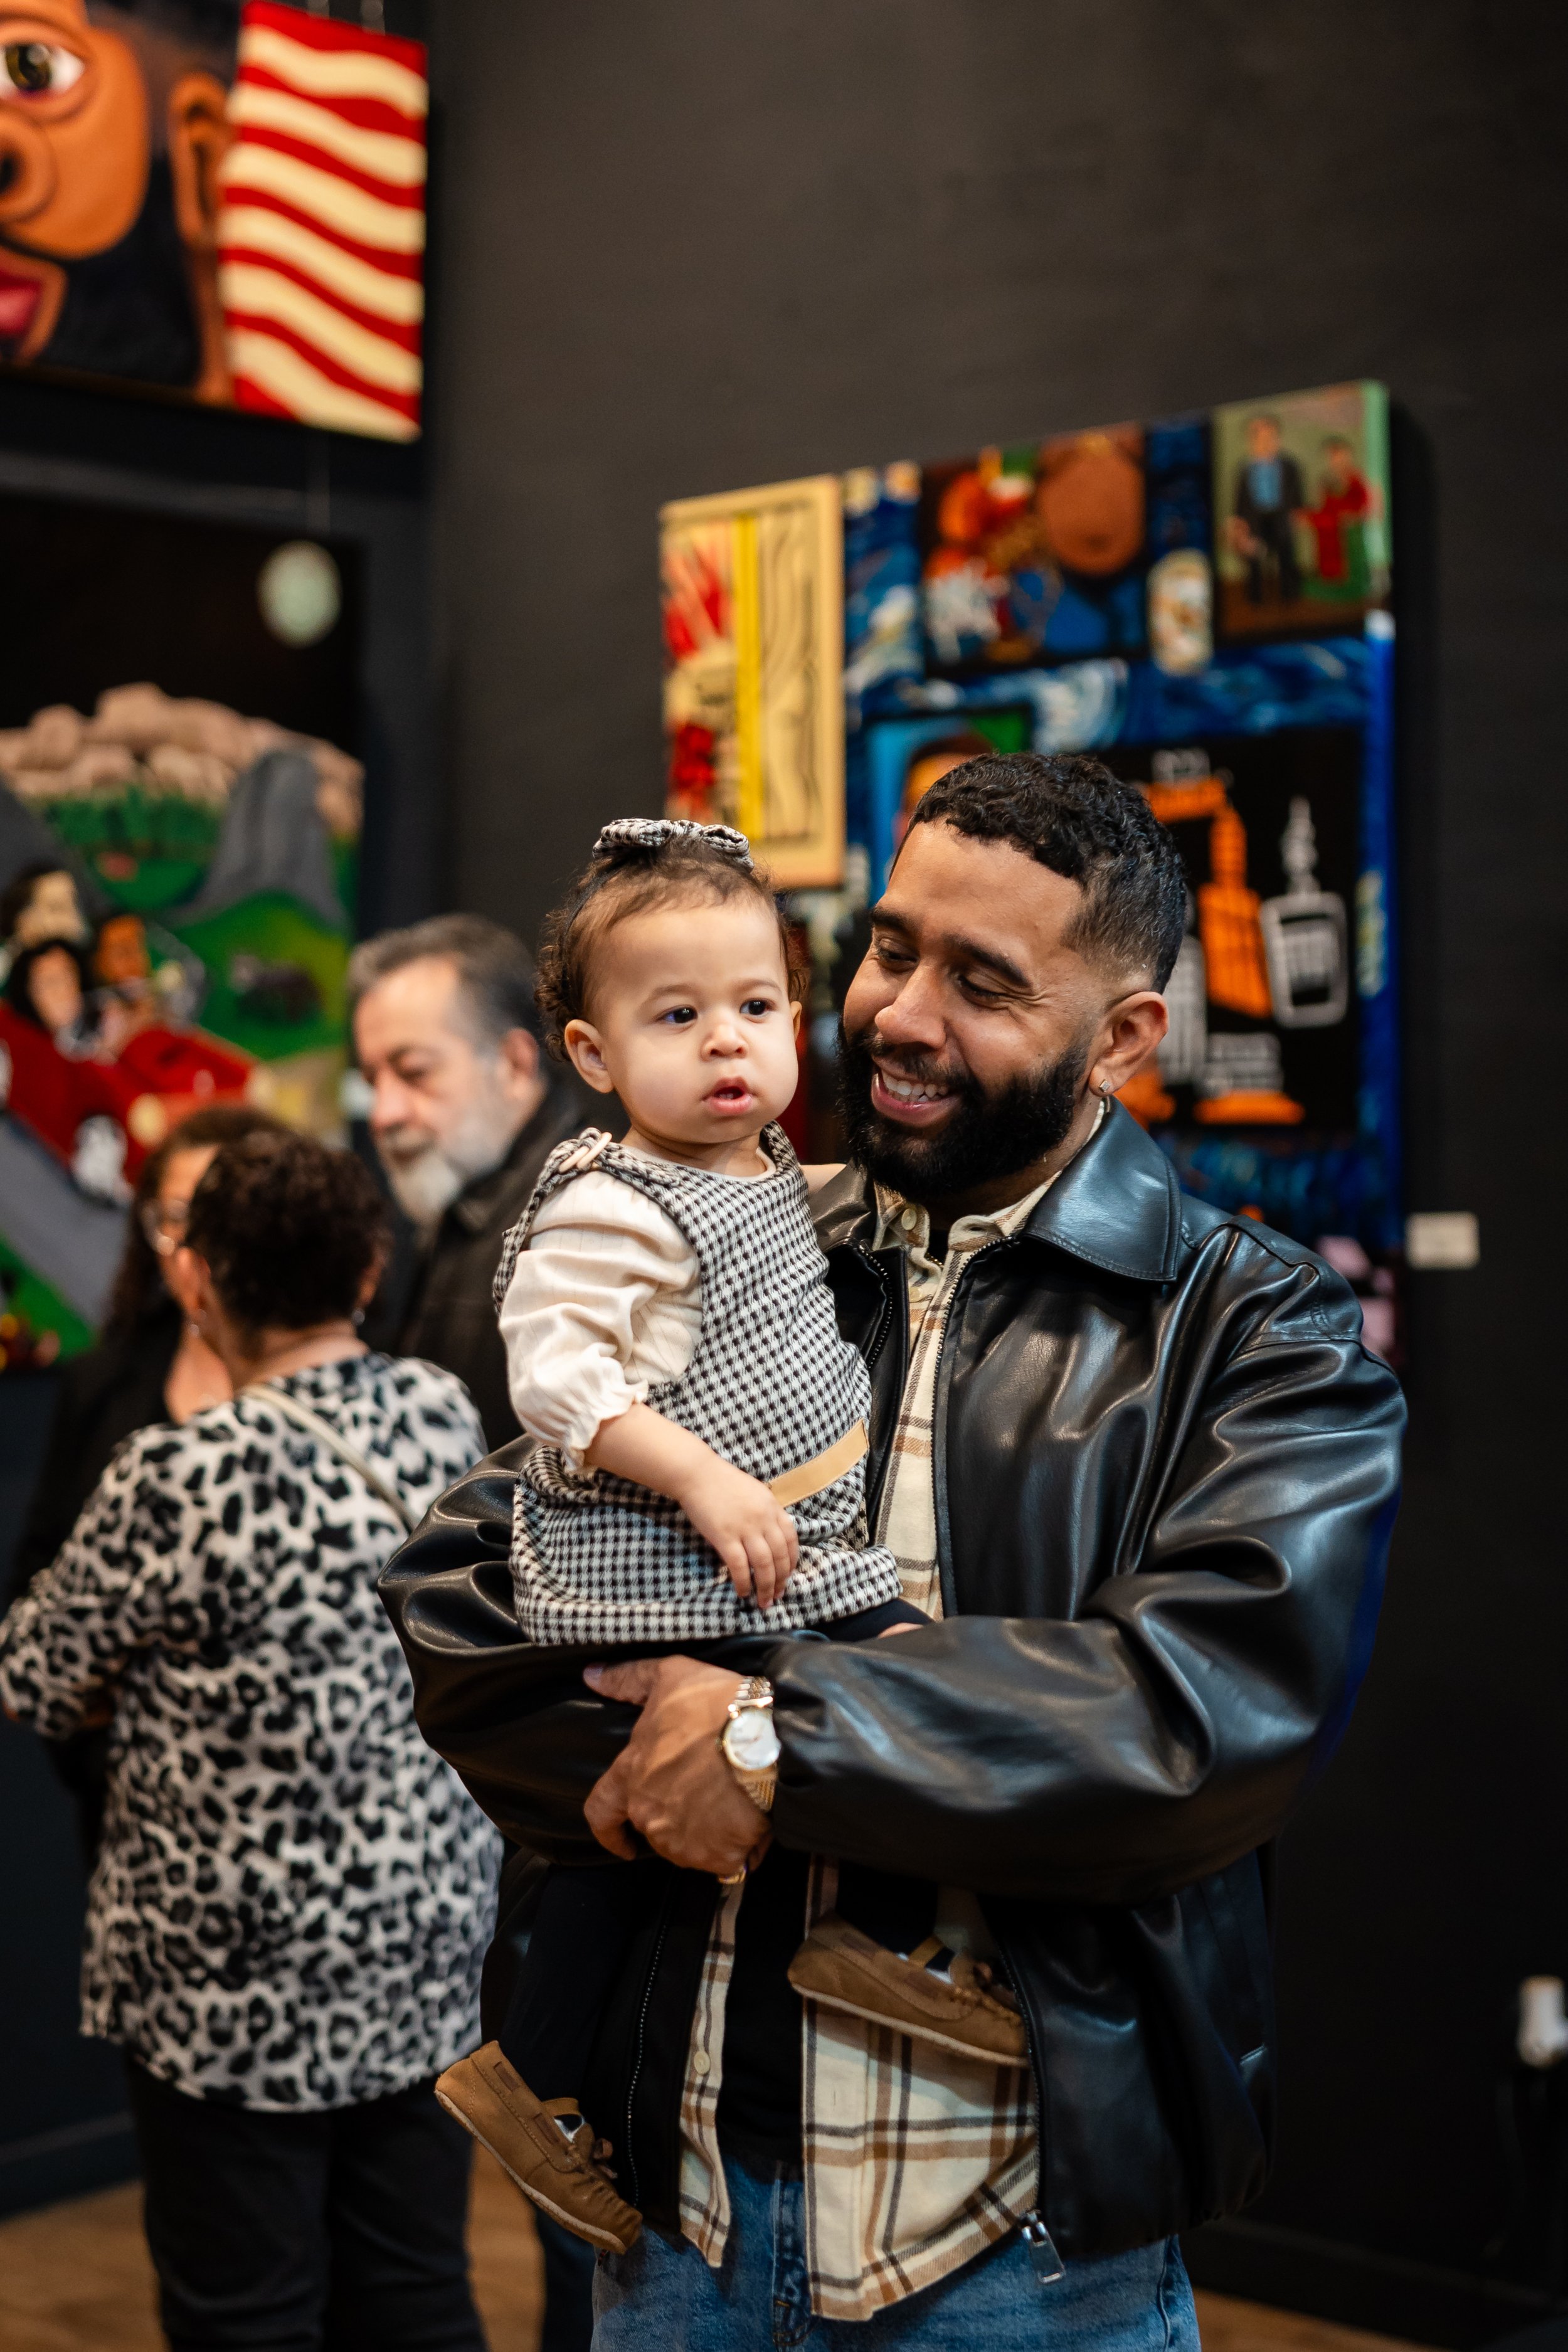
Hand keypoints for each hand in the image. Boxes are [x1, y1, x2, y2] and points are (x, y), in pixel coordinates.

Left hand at [582, 1656, 772, 1876]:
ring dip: (703, 1831)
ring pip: (686, 1844)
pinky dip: (732, 1846)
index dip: (608, 1830)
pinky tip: (748, 1822)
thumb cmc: (716, 1706)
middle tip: (704, 1794)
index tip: (619, 1841)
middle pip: (652, 1827)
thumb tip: (592, 1676)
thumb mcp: (671, 1676)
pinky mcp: (715, 1857)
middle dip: (674, 1816)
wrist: (767, 1740)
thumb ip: (628, 1680)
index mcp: (631, 1775)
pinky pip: (721, 1858)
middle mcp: (648, 1814)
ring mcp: (681, 1841)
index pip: (600, 1812)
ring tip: (729, 1803)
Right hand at [675, 1455, 797, 1608]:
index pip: (791, 1539)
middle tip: (777, 1595)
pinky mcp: (725, 1537)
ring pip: (763, 1565)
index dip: (792, 1560)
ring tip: (764, 1601)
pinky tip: (743, 1592)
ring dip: (766, 1587)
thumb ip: (764, 1512)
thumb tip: (769, 1536)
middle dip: (781, 1580)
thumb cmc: (722, 1481)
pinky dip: (743, 1582)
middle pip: (780, 1556)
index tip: (789, 1575)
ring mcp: (745, 1528)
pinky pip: (740, 1566)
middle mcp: (763, 1519)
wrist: (696, 1474)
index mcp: (772, 1506)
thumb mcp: (754, 1492)